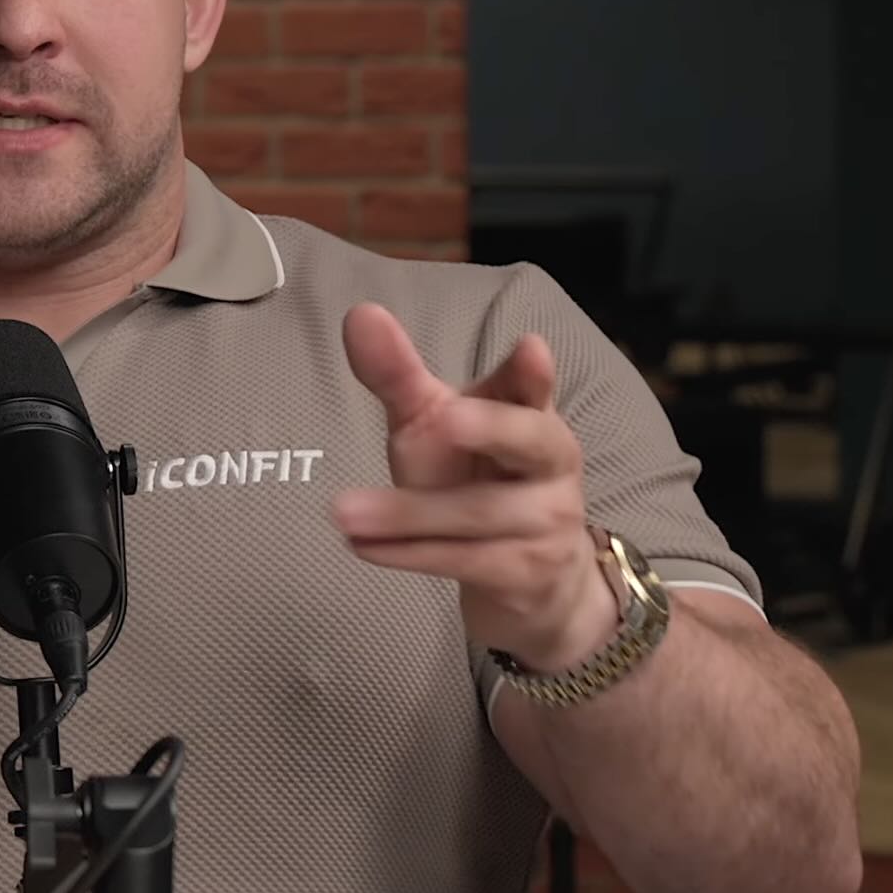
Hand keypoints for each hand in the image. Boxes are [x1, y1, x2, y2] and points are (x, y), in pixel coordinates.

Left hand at [328, 304, 616, 671]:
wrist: (527, 578)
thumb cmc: (475, 481)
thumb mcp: (434, 427)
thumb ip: (399, 376)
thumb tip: (359, 314)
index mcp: (529, 412)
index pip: (534, 387)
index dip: (532, 372)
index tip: (529, 350)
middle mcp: (551, 461)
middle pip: (531, 441)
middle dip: (492, 428)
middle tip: (442, 419)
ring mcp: (548, 519)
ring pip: (477, 513)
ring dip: (405, 514)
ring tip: (342, 512)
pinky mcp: (529, 571)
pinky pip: (466, 560)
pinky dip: (409, 555)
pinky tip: (362, 547)